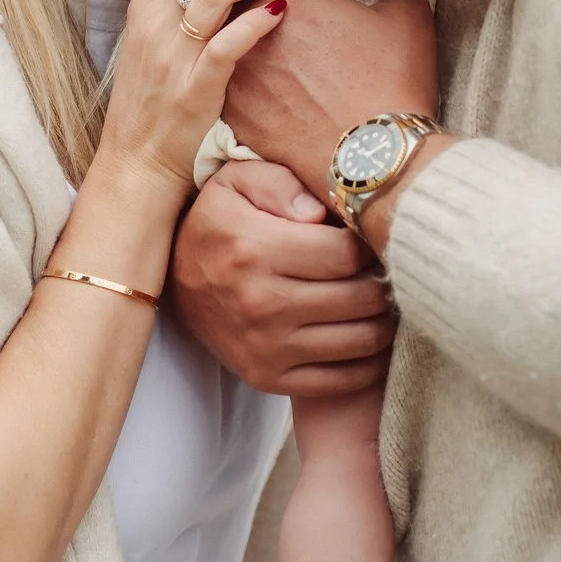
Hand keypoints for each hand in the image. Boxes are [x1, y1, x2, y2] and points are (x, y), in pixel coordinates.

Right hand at [99, 0, 298, 197]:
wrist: (136, 162)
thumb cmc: (154, 101)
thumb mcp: (153, 41)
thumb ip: (180, 3)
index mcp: (144, 4)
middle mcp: (155, 21)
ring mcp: (174, 54)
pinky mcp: (195, 87)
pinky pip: (227, 44)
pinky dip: (255, 22)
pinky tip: (282, 8)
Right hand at [169, 160, 395, 396]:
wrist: (173, 280)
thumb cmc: (219, 222)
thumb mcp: (235, 181)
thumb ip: (279, 181)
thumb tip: (318, 214)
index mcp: (255, 250)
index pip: (346, 253)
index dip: (367, 242)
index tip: (367, 237)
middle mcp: (260, 303)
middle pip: (360, 298)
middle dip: (383, 280)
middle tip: (387, 268)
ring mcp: (265, 348)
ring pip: (360, 340)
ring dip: (384, 320)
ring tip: (382, 298)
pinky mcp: (267, 378)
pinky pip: (341, 380)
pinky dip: (368, 362)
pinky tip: (368, 333)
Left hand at [220, 0, 435, 212]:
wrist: (374, 162)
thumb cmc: (394, 86)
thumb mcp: (408, 16)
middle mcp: (252, 28)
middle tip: (280, 13)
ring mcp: (237, 72)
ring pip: (225, 39)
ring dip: (239, 37)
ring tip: (271, 51)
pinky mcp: (231, 112)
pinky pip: (224, 81)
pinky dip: (236, 77)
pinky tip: (257, 84)